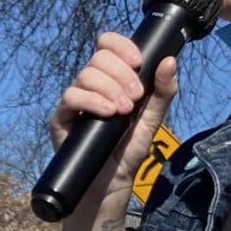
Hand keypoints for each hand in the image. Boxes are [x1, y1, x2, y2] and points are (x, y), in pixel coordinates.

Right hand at [47, 31, 177, 230]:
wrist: (111, 185)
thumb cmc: (128, 152)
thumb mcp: (152, 120)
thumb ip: (162, 92)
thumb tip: (169, 61)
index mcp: (111, 79)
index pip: (108, 45)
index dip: (121, 46)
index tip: (138, 62)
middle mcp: (91, 85)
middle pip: (99, 57)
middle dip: (122, 74)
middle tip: (136, 98)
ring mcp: (75, 100)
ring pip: (86, 74)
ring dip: (110, 89)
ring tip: (123, 112)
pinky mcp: (61, 118)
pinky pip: (71, 96)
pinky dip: (91, 101)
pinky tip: (108, 113)